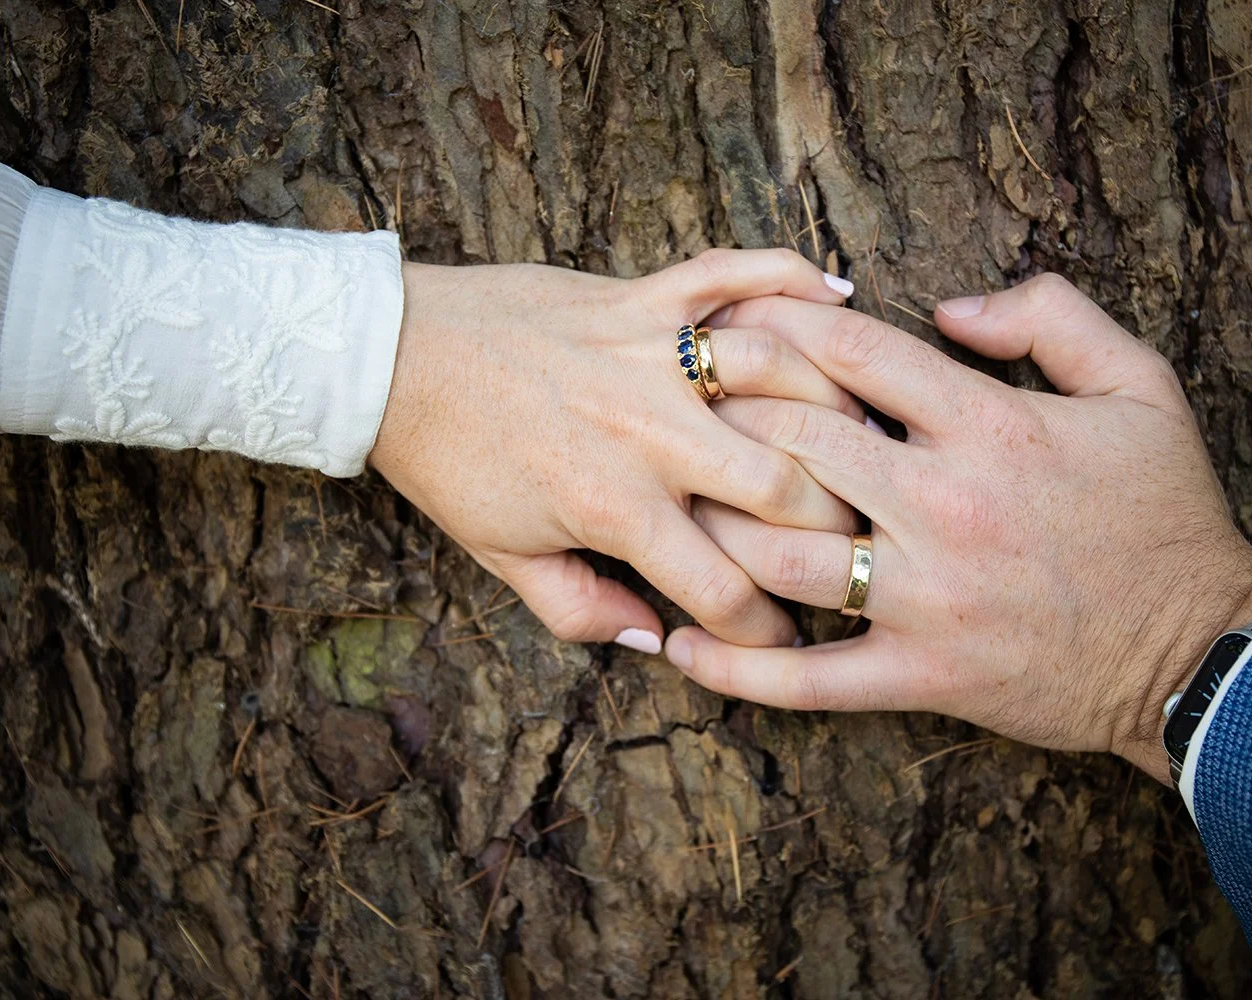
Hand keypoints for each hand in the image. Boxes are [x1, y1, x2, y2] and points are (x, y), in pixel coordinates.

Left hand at [369, 249, 861, 651]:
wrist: (392, 355)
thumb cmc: (449, 459)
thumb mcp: (501, 557)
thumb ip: (581, 610)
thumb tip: (659, 638)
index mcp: (614, 508)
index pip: (726, 590)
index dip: (768, 633)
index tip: (785, 638)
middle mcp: (647, 430)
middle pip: (786, 489)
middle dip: (834, 530)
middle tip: (847, 543)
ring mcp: (650, 352)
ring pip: (785, 378)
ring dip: (837, 410)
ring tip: (859, 440)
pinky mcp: (641, 293)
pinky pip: (732, 272)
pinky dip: (789, 277)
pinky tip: (837, 300)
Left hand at [665, 274, 1251, 780]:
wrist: (1199, 650)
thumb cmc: (1167, 514)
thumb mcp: (1142, 384)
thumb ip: (1052, 317)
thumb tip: (950, 307)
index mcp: (989, 427)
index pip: (854, 355)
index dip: (778, 325)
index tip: (730, 319)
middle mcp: (942, 507)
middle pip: (796, 442)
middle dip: (724, 410)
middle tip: (673, 397)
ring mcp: (925, 599)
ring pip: (781, 558)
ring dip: (712, 527)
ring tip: (663, 502)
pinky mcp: (922, 677)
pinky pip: (809, 681)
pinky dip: (738, 669)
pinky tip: (680, 648)